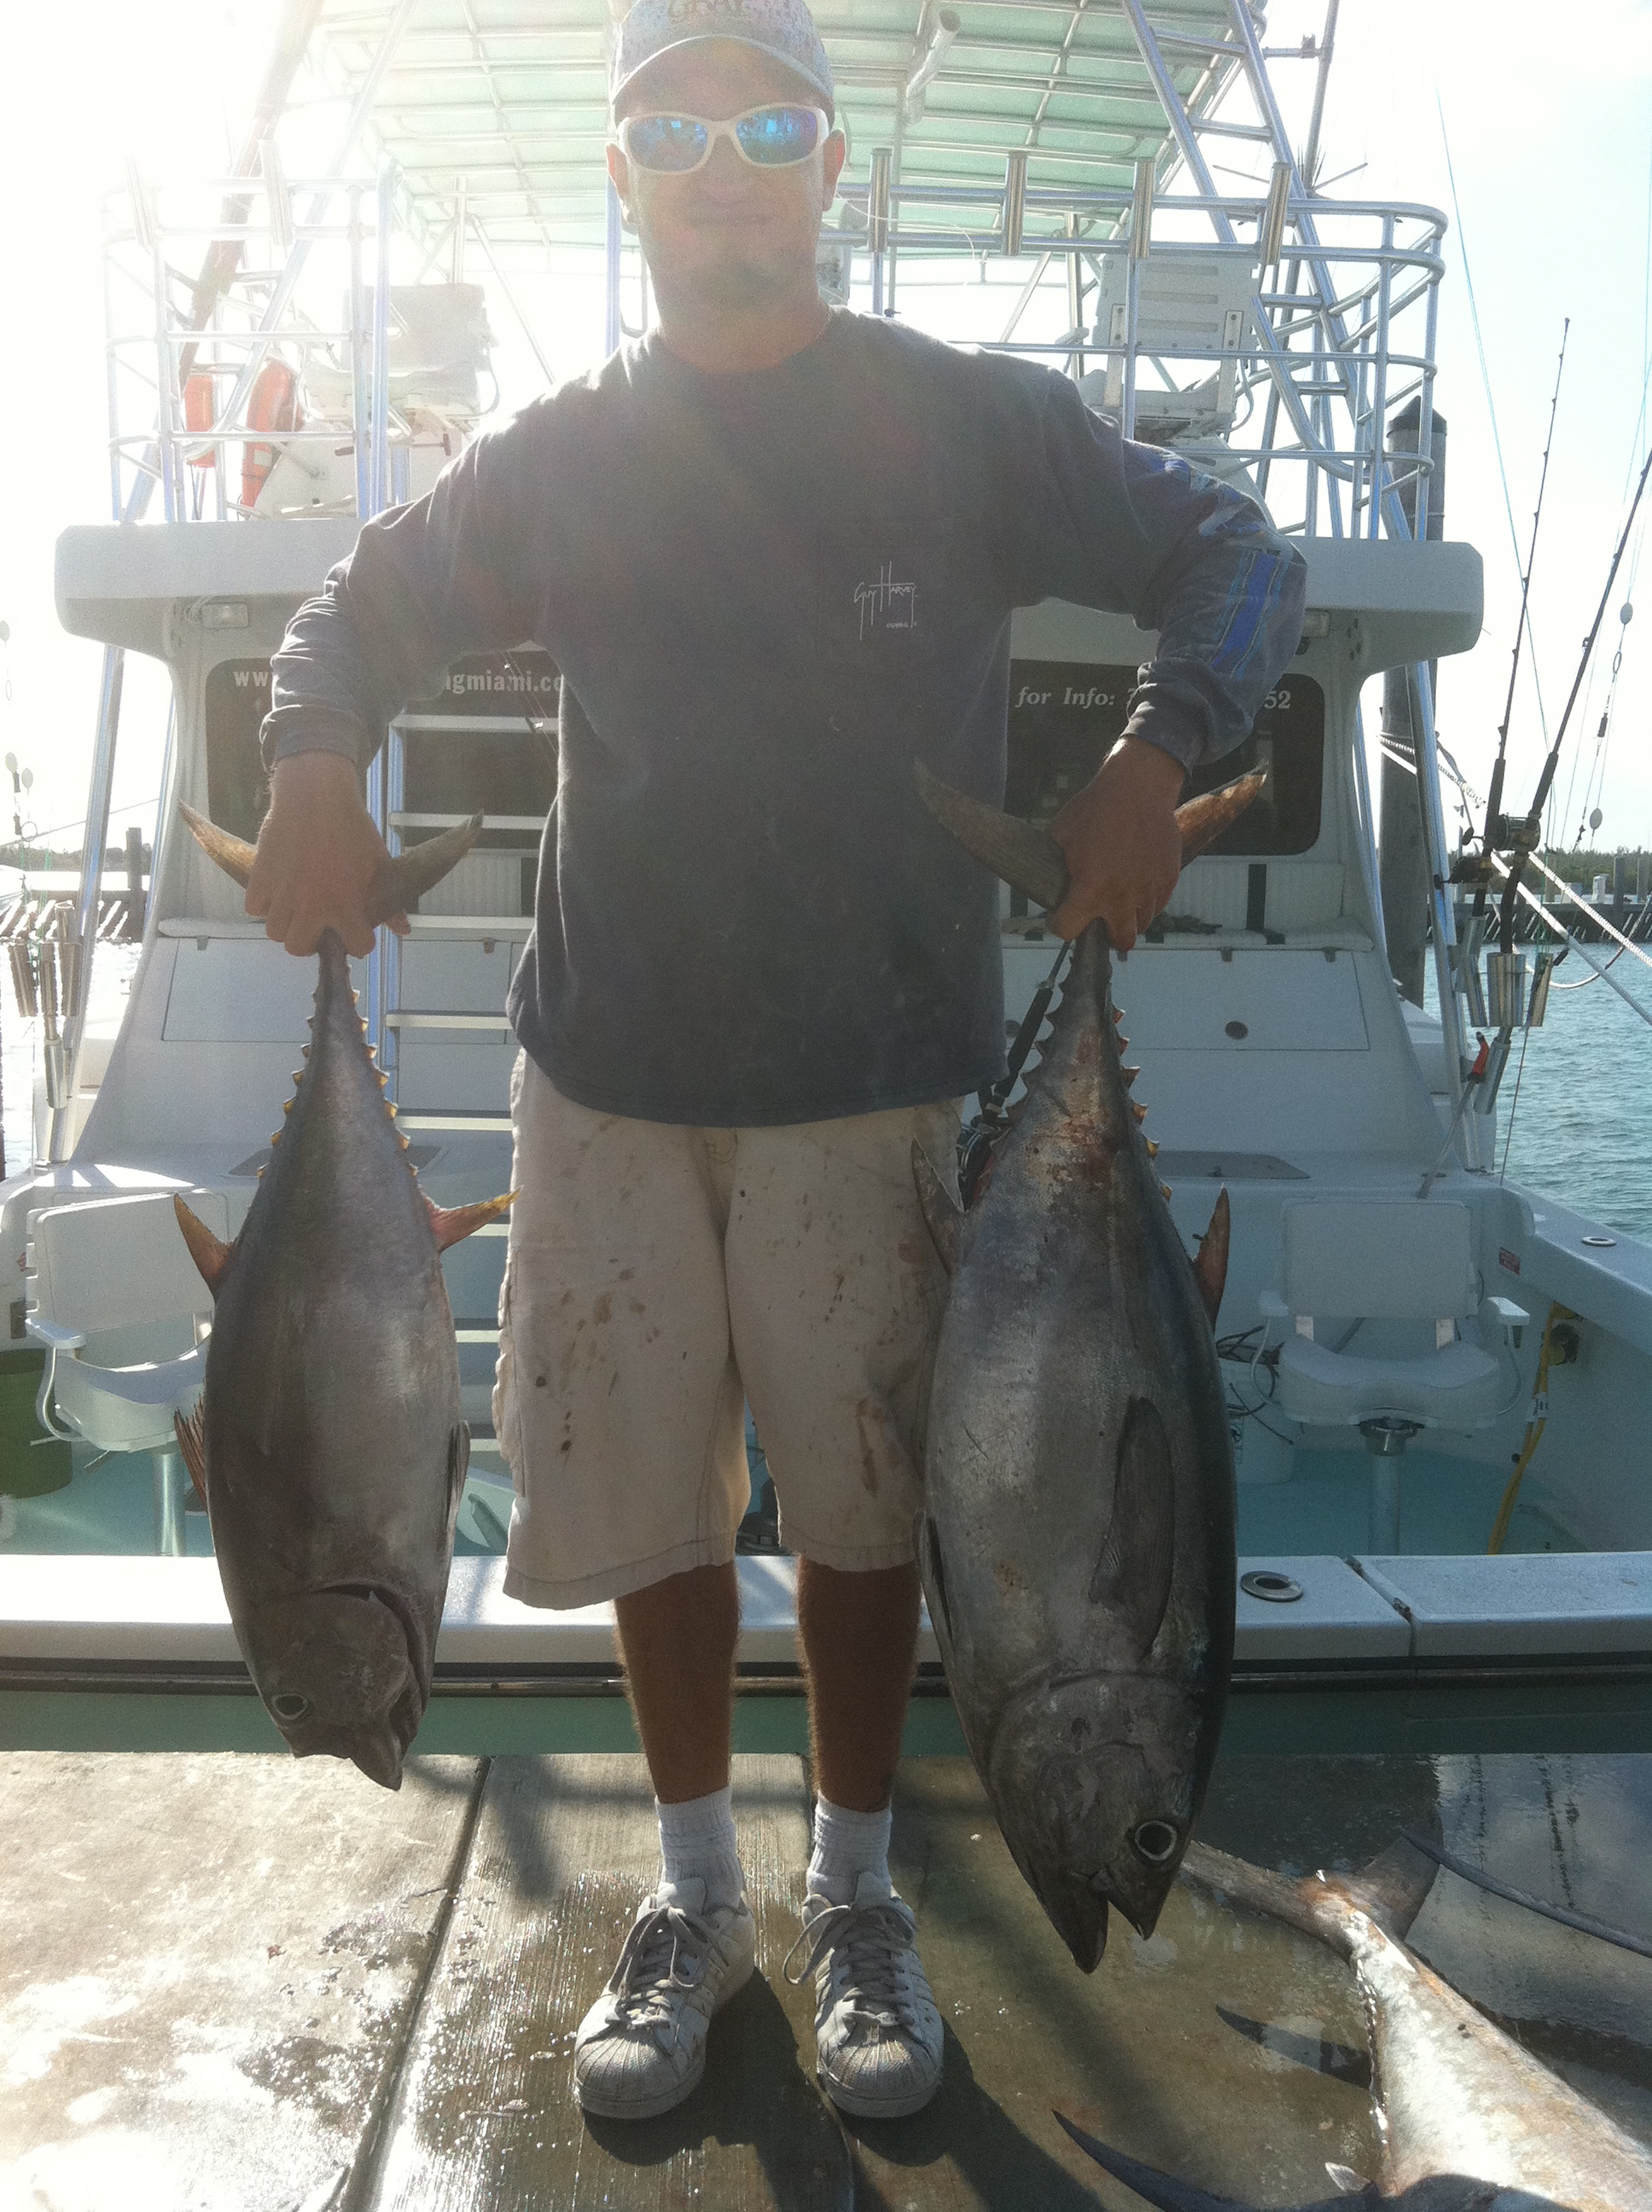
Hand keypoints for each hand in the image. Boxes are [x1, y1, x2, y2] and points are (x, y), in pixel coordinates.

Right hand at [244, 752, 407, 956]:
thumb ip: (390, 903)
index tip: (355, 931)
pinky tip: (276, 891)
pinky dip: (264, 904)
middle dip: (310, 941)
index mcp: (346, 905)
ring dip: (286, 924)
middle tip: (315, 923)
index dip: (358, 941)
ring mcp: (283, 894)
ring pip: (275, 932)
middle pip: (299, 948)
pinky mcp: (260, 878)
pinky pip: (254, 908)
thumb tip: (403, 930)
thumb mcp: (379, 863)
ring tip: (294, 908)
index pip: (356, 947)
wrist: (315, 796)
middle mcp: (311, 907)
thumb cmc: (352, 828)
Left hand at [1046, 736, 1184, 948]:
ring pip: (1141, 924)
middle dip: (1105, 934)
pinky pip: (1158, 905)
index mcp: (1090, 890)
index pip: (1067, 931)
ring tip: (1120, 900)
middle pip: (1120, 941)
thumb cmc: (1095, 808)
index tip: (1060, 914)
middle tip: (1098, 916)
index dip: (1059, 924)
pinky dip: (1147, 902)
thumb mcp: (1060, 835)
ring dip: (1129, 918)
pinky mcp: (1169, 879)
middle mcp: (1122, 898)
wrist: (1138, 787)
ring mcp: (1149, 890)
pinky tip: (1137, 885)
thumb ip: (1054, 865)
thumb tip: (1045, 878)